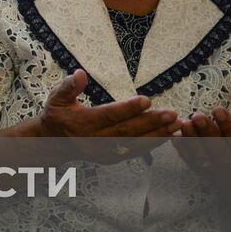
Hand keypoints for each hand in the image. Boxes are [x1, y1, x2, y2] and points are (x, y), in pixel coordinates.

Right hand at [38, 70, 178, 161]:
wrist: (52, 143)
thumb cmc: (57, 115)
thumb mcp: (57, 97)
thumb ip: (69, 86)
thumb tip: (80, 74)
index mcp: (82, 123)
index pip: (108, 115)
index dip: (128, 109)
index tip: (146, 100)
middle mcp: (94, 140)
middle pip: (127, 131)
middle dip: (151, 122)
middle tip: (172, 113)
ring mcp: (104, 152)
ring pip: (135, 143)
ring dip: (159, 134)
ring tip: (178, 125)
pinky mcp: (112, 158)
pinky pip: (136, 151)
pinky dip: (154, 144)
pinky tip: (170, 136)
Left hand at [173, 107, 230, 185]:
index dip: (228, 125)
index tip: (217, 108)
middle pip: (218, 150)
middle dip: (207, 132)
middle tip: (197, 113)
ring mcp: (215, 174)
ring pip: (201, 156)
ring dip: (191, 139)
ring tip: (184, 121)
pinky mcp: (200, 174)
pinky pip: (189, 161)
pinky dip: (181, 148)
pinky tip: (173, 133)